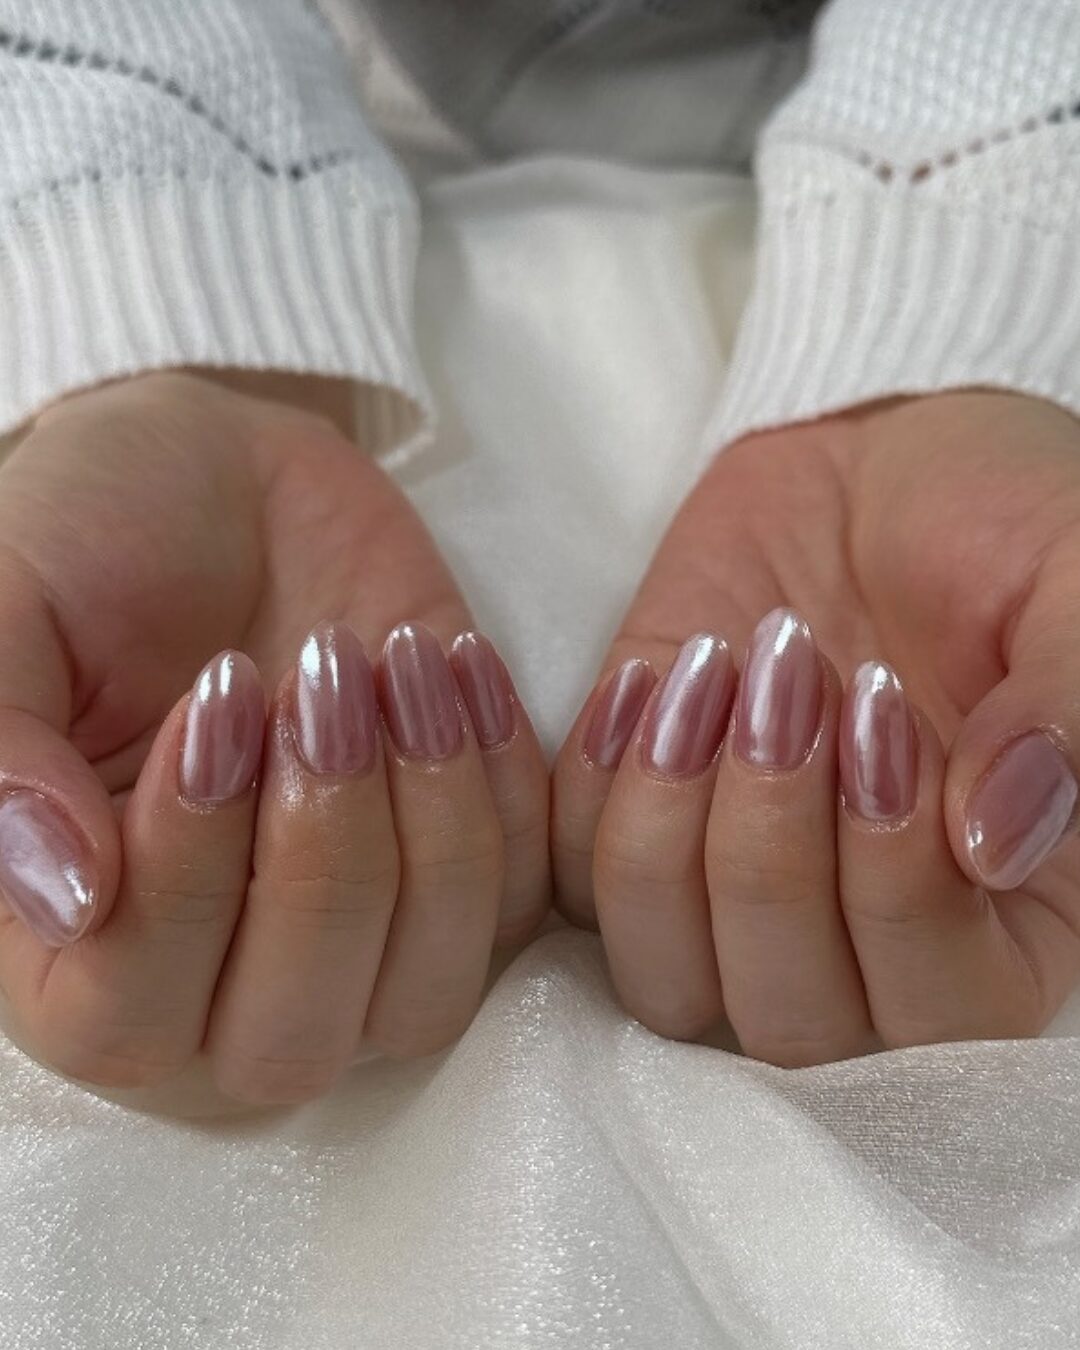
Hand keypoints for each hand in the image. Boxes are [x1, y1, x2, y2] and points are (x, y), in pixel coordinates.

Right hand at [0, 373, 548, 1104]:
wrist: (225, 483)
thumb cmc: (93, 545)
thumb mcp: (5, 615)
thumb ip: (2, 763)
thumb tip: (67, 900)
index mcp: (70, 952)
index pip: (124, 1017)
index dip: (182, 873)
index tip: (218, 701)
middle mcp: (212, 990)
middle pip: (290, 1042)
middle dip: (322, 854)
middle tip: (321, 680)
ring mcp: (354, 950)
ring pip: (425, 996)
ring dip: (429, 821)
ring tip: (393, 661)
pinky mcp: (462, 879)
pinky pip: (520, 903)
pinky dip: (502, 784)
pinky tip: (448, 665)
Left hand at [553, 392, 1079, 1064]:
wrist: (880, 473)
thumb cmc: (1002, 533)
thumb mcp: (1073, 591)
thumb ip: (1063, 719)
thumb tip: (993, 846)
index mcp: (1005, 928)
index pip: (942, 1020)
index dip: (894, 881)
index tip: (886, 703)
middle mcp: (864, 948)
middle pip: (785, 1025)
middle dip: (769, 849)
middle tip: (796, 672)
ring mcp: (732, 896)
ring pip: (660, 974)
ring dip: (669, 822)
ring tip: (714, 666)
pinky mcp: (639, 825)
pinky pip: (571, 880)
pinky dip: (599, 783)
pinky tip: (654, 670)